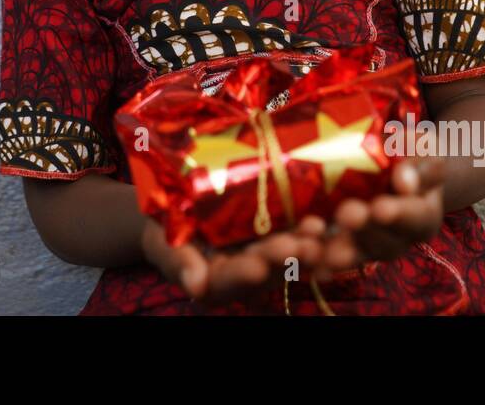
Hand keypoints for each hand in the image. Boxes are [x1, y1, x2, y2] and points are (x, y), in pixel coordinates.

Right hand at [141, 214, 332, 304]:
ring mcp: (265, 253)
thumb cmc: (162, 225)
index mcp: (213, 281)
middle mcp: (244, 273)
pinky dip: (310, 230)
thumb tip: (195, 286)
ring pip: (288, 256)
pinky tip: (322, 223)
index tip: (255, 267)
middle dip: (282, 258)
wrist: (176, 199)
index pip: (228, 281)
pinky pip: (297, 234)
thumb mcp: (162, 240)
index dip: (242, 274)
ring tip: (316, 233)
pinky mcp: (279, 231)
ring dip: (305, 246)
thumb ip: (178, 261)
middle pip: (266, 270)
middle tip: (299, 248)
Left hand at [314, 155, 446, 278]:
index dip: (398, 214)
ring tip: (312, 245)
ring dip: (330, 253)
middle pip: (381, 244)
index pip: (415, 218)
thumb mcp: (421, 148)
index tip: (381, 208)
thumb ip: (418, 162)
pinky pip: (323, 257)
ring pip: (350, 256)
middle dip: (362, 231)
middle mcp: (395, 240)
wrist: (389, 166)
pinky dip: (308, 256)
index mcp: (422, 217)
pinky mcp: (335, 246)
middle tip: (346, 216)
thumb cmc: (410, 153)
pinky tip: (294, 250)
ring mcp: (364, 247)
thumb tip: (405, 182)